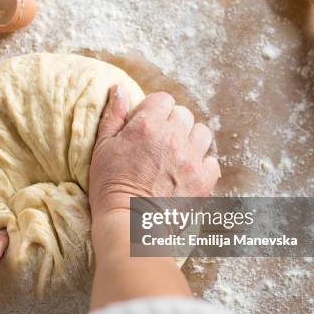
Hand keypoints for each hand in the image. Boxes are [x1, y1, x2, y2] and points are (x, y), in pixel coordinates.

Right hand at [89, 85, 220, 217]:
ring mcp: (191, 158)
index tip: (147, 125)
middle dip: (173, 124)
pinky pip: (212, 161)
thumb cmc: (110, 186)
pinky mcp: (204, 179)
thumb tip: (120, 88)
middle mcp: (173, 136)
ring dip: (191, 140)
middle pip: (183, 114)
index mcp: (147, 125)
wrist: (130, 224)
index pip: (163, 99)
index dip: (154, 111)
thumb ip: (113, 115)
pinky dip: (202, 165)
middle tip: (159, 144)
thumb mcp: (102, 147)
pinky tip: (186, 172)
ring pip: (202, 133)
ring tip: (176, 155)